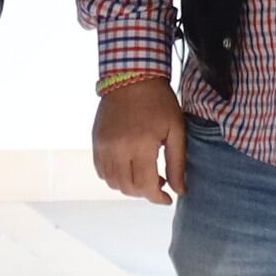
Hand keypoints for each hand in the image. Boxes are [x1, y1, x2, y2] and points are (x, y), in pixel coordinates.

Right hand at [92, 75, 185, 203]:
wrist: (131, 76)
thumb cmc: (159, 102)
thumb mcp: (176, 130)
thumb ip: (177, 163)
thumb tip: (180, 191)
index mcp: (142, 145)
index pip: (146, 186)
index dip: (158, 198)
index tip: (168, 199)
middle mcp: (118, 149)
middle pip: (128, 188)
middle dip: (145, 193)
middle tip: (159, 182)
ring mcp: (103, 146)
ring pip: (113, 182)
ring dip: (129, 186)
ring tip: (143, 174)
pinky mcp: (95, 141)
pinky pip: (101, 171)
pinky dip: (114, 176)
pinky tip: (128, 167)